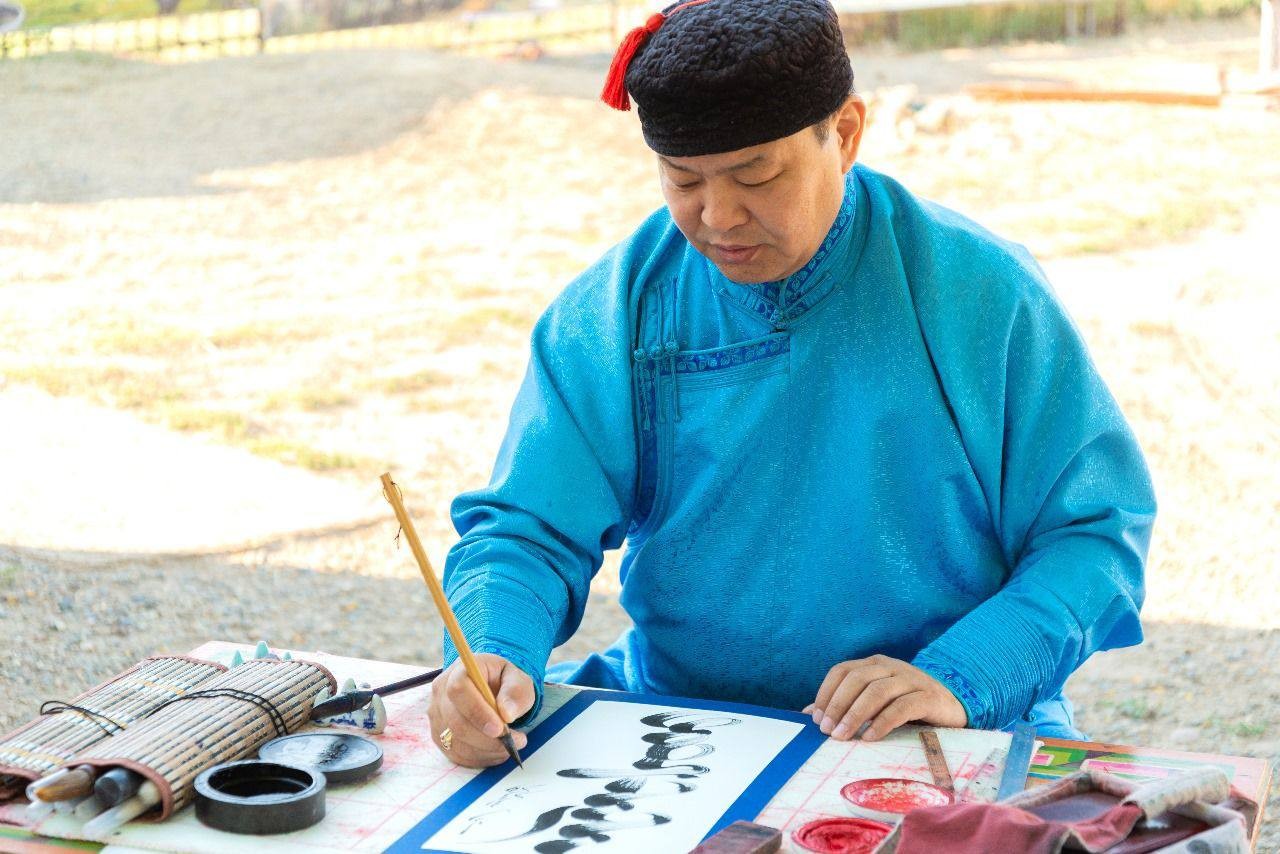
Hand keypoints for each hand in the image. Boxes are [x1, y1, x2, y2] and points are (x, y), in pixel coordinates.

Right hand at [427, 654, 533, 767]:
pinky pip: (457, 754)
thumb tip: (507, 714)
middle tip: (512, 741)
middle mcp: (441, 692)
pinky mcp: (439, 736)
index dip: (477, 712)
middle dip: (486, 738)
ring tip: (509, 745)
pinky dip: (480, 757)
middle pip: (456, 721)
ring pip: (456, 742)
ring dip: (486, 750)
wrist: (492, 688)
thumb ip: (515, 692)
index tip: (500, 727)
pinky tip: (496, 751)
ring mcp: (437, 716)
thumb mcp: (518, 679)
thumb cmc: (504, 682)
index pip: (458, 690)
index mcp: (460, 670)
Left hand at [803, 655, 966, 741]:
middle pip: (857, 679)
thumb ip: (847, 704)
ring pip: (878, 691)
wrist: (952, 705)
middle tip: (827, 730)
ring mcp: (911, 679)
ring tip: (843, 736)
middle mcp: (891, 667)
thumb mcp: (875, 702)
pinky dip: (883, 722)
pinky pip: (902, 707)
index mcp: (874, 664)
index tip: (816, 718)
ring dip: (856, 714)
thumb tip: (809, 714)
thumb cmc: (907, 705)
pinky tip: (870, 737)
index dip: (826, 692)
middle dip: (837, 704)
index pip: (842, 670)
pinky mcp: (928, 697)